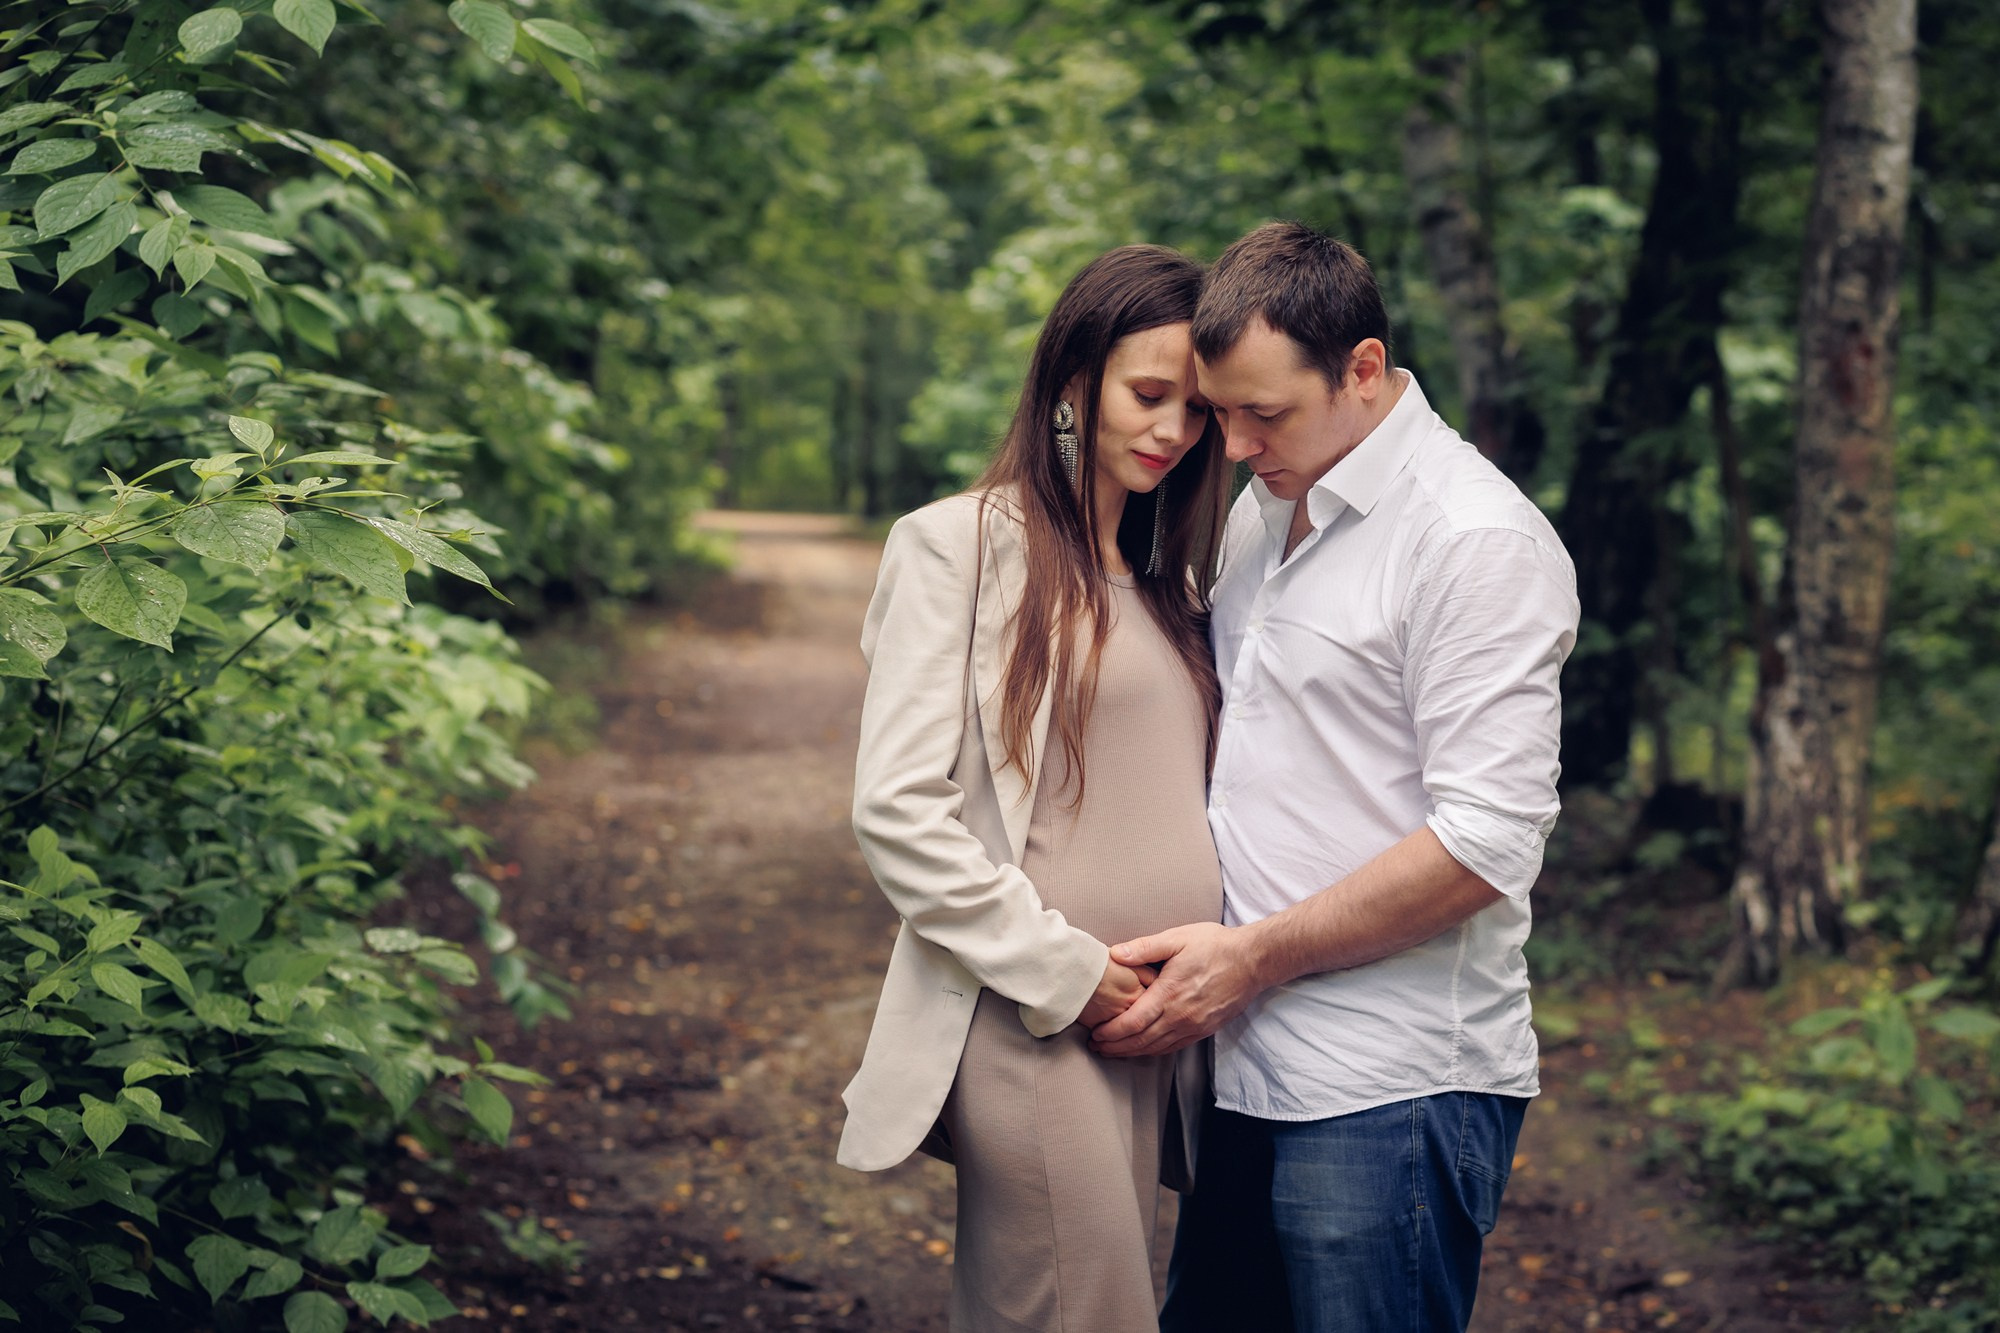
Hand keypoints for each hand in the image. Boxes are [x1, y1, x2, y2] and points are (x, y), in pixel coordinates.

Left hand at [1089, 923, 1265, 1057]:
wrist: (1253, 961)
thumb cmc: (1215, 946)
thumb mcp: (1178, 938)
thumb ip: (1144, 947)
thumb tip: (1115, 953)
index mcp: (1170, 993)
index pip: (1134, 1022)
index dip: (1112, 1032)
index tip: (1095, 1034)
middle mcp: (1182, 1015)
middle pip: (1142, 1041)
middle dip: (1116, 1047)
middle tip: (1096, 1048)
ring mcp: (1194, 1026)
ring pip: (1157, 1048)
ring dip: (1132, 1052)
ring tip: (1113, 1052)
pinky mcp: (1205, 1030)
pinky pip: (1174, 1047)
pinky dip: (1155, 1051)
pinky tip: (1144, 1049)